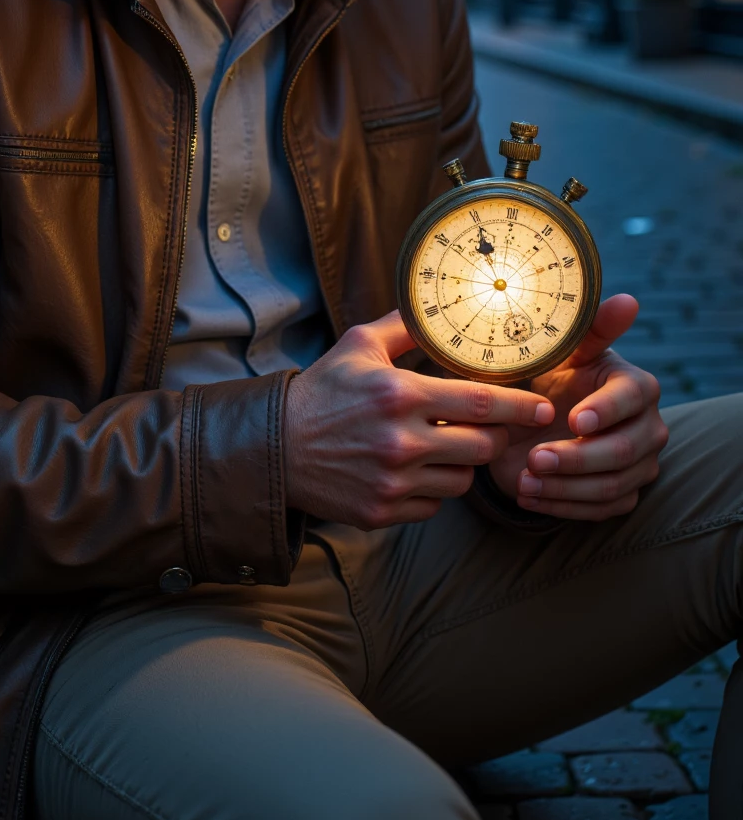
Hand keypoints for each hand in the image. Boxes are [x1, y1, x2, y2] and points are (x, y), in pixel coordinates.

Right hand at [283, 311, 554, 527]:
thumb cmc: (320, 392)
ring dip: (462, 464)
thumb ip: (403, 328)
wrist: (274, 448)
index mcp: (400, 395)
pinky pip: (433, 506)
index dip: (520, 406)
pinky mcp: (382, 511)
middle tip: (487, 426)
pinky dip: (432, 490)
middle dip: (494, 436)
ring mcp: (393, 481)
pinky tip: (414, 471)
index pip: (480, 402)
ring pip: (462, 480)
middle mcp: (401, 441)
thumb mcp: (357, 346)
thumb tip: (438, 307)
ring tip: (442, 447)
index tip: (544, 407)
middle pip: (483, 446)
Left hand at [488, 294, 667, 519]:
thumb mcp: (562, 352)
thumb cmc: (552, 377)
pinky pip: (601, 510)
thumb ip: (592, 328)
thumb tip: (628, 300)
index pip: (634, 398)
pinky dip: (562, 506)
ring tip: (524, 480)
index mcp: (636, 385)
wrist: (534, 419)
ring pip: (613, 486)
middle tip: (534, 458)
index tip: (573, 420)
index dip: (606, 411)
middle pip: (624, 451)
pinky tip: (528, 495)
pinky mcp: (624, 494)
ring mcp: (640, 464)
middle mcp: (648, 426)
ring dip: (564, 487)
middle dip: (577, 458)